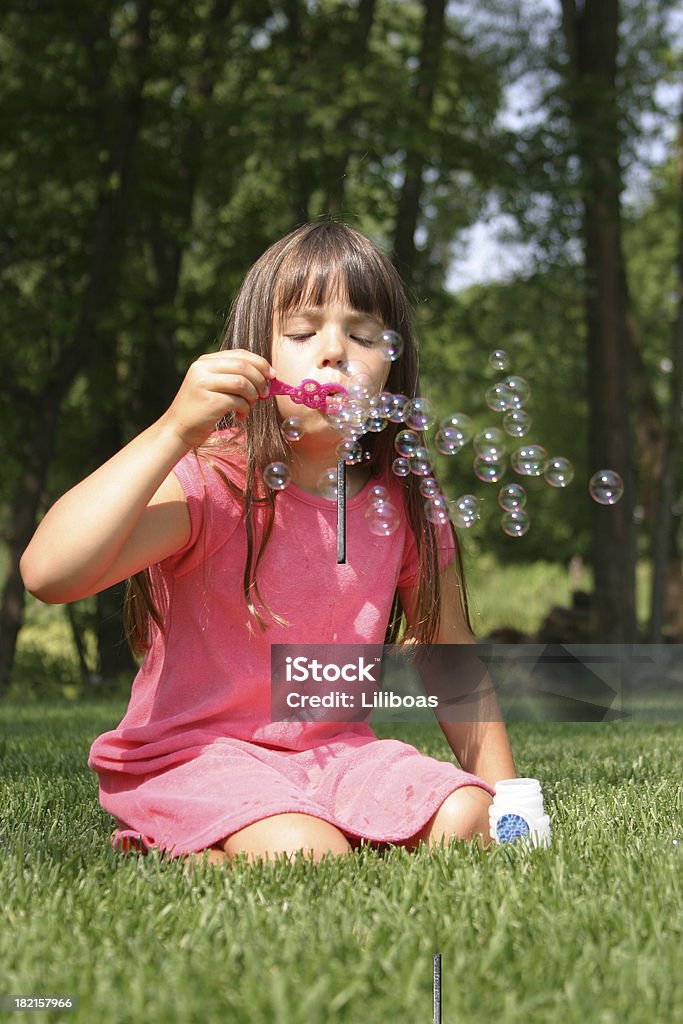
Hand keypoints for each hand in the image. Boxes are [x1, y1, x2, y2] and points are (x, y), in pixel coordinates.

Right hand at [160, 350, 274, 448]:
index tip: (272, 375)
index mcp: (205, 362)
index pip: (239, 354)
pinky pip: (238, 401)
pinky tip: (240, 416)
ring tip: (250, 406)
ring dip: (253, 396)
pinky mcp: (209, 401)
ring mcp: (203, 383)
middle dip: (260, 380)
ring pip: (242, 382)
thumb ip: (233, 377)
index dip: (260, 363)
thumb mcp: (214, 386)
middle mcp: (202, 368)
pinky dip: (245, 409)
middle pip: (243, 366)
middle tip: (265, 393)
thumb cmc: (201, 411)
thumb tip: (268, 376)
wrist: (178, 430)